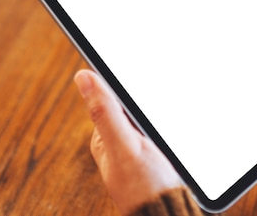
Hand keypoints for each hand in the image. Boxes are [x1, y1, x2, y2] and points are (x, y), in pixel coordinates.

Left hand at [74, 69, 182, 214]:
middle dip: (143, 94)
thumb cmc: (147, 188)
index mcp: (103, 137)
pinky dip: (166, 122)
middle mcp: (118, 141)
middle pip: (129, 103)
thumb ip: (105, 112)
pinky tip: (174, 123)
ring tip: (167, 110)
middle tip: (157, 94)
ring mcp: (138, 147)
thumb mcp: (125, 145)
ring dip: (158, 108)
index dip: (120, 77)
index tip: (133, 56)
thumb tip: (82, 77)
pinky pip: (158, 127)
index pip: (109, 95)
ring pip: (147, 114)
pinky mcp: (156, 152)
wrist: (170, 214)